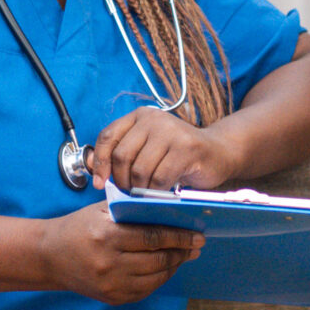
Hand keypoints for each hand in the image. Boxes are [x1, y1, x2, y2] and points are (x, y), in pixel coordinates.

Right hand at [35, 203, 202, 303]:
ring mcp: (110, 285)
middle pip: (157, 260)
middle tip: (196, 246)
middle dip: (181, 253)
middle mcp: (109, 263)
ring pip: (155, 278)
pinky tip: (165, 268)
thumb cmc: (79, 227)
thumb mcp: (102, 211)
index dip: (179, 237)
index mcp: (107, 236)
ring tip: (183, 256)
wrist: (50, 256)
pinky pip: (144, 290)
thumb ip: (132, 211)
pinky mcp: (111, 298)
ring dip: (173, 266)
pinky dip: (159, 279)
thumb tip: (171, 214)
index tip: (197, 235)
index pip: (153, 238)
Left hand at [91, 108, 242, 190]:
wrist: (219, 152)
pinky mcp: (186, 148)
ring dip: (140, 189)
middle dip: (122, 180)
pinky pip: (160, 178)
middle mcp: (154, 119)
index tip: (100, 182)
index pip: (108, 136)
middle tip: (130, 192)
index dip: (99, 162)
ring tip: (147, 193)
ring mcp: (171, 131)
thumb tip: (89, 164)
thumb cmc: (179, 155)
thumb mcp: (147, 149)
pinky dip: (156, 191)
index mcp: (140, 116)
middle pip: (122, 156)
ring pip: (140, 170)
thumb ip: (120, 154)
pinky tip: (162, 192)